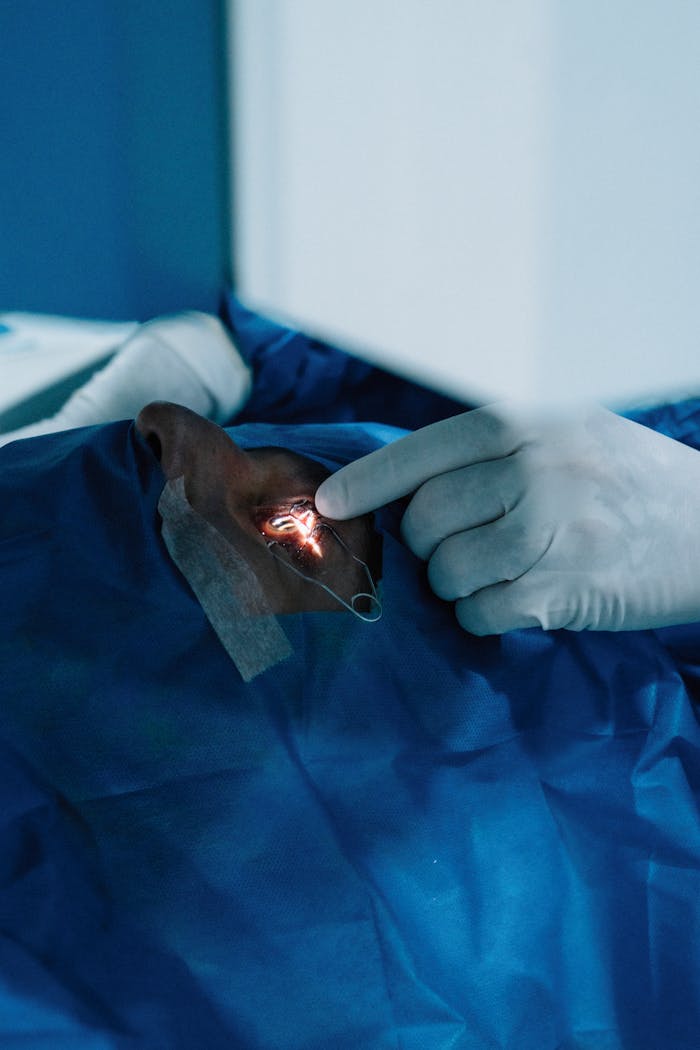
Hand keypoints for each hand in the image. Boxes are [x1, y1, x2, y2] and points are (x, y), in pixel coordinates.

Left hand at [315, 403, 699, 633]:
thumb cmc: (629, 482)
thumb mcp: (570, 432)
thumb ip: (494, 448)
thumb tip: (405, 486)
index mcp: (530, 421)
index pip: (425, 451)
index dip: (367, 480)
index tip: (328, 504)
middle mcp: (537, 468)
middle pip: (428, 519)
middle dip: (427, 544)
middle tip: (456, 547)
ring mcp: (552, 530)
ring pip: (449, 572)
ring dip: (457, 584)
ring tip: (498, 572)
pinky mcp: (563, 589)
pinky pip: (481, 613)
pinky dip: (484, 616)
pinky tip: (516, 600)